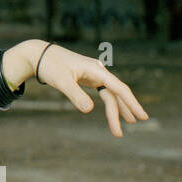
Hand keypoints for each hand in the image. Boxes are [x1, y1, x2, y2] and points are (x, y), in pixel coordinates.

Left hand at [30, 44, 148, 136]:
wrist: (39, 54)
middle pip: (116, 93)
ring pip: (110, 93)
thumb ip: (75, 95)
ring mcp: (94, 73)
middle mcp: (98, 70)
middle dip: (123, 110)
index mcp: (96, 69)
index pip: (119, 88)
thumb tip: (89, 110)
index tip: (142, 116)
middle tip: (131, 126)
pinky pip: (103, 91)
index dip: (132, 103)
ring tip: (128, 123)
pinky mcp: (87, 77)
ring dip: (117, 108)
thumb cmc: (50, 66)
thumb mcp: (61, 81)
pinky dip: (108, 102)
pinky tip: (113, 112)